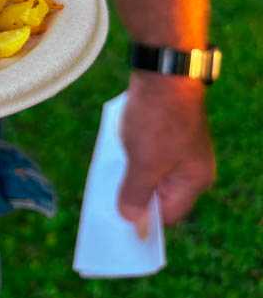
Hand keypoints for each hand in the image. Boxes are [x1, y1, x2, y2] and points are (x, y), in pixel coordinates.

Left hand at [118, 71, 214, 233]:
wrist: (163, 71)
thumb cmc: (158, 120)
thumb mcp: (144, 164)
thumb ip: (137, 194)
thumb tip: (131, 221)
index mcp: (194, 180)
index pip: (168, 214)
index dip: (143, 221)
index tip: (116, 226)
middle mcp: (191, 166)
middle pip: (159, 194)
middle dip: (133, 197)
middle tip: (104, 204)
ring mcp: (179, 148)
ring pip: (150, 172)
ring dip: (128, 174)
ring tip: (103, 181)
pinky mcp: (165, 130)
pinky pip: (146, 152)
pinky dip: (130, 155)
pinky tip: (110, 154)